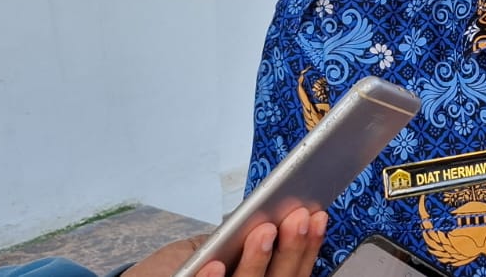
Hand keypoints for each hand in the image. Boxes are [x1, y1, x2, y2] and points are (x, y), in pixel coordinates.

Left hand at [123, 208, 328, 276]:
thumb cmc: (170, 273)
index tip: (316, 215)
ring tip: (262, 232)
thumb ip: (232, 243)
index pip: (293, 272)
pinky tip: (213, 267)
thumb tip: (260, 215)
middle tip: (297, 217)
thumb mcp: (206, 254)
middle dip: (292, 250)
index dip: (308, 247)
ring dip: (257, 263)